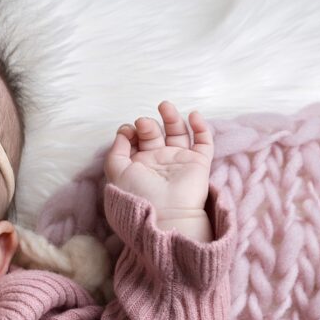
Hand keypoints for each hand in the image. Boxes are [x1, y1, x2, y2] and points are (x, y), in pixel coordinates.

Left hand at [105, 101, 212, 217]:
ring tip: (164, 105)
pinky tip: (193, 115)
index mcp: (138, 165)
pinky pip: (204, 142)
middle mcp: (158, 162)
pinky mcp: (198, 163)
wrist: (166, 213)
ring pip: (178, 133)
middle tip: (143, 123)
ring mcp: (179, 161)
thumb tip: (123, 132)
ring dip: (172, 118)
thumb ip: (116, 151)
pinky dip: (201, 127)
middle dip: (147, 125)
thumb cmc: (138, 194)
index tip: (127, 130)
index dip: (130, 132)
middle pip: (154, 134)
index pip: (135, 140)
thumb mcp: (116, 172)